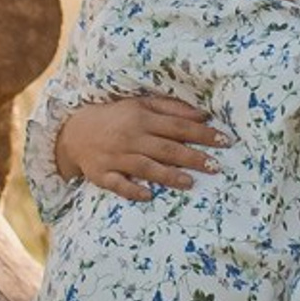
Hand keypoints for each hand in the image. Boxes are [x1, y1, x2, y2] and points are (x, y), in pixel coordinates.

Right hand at [55, 94, 231, 198]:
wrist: (75, 131)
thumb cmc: (116, 117)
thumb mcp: (141, 105)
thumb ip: (171, 108)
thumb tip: (202, 115)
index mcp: (142, 118)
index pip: (178, 126)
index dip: (202, 134)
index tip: (224, 141)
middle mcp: (131, 137)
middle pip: (166, 148)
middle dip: (192, 157)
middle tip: (215, 166)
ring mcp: (116, 157)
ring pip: (146, 167)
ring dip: (168, 175)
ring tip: (190, 182)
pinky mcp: (102, 175)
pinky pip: (118, 184)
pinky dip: (133, 190)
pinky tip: (149, 195)